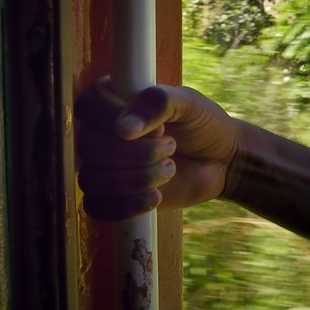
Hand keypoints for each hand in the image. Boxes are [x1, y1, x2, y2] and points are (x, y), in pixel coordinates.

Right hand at [76, 80, 243, 219]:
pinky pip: (96, 207)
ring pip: (92, 179)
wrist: (221, 161)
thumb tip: (123, 129)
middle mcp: (101, 134)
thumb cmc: (203, 125)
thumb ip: (158, 103)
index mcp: (114, 101)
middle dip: (136, 152)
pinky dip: (126, 206)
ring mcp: (104, 167)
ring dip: (136, 179)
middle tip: (171, 146)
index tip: (155, 125)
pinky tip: (156, 197)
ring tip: (169, 169)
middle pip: (88, 147)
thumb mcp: (189, 103)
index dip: (114, 117)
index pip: (87, 105)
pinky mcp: (112, 197)